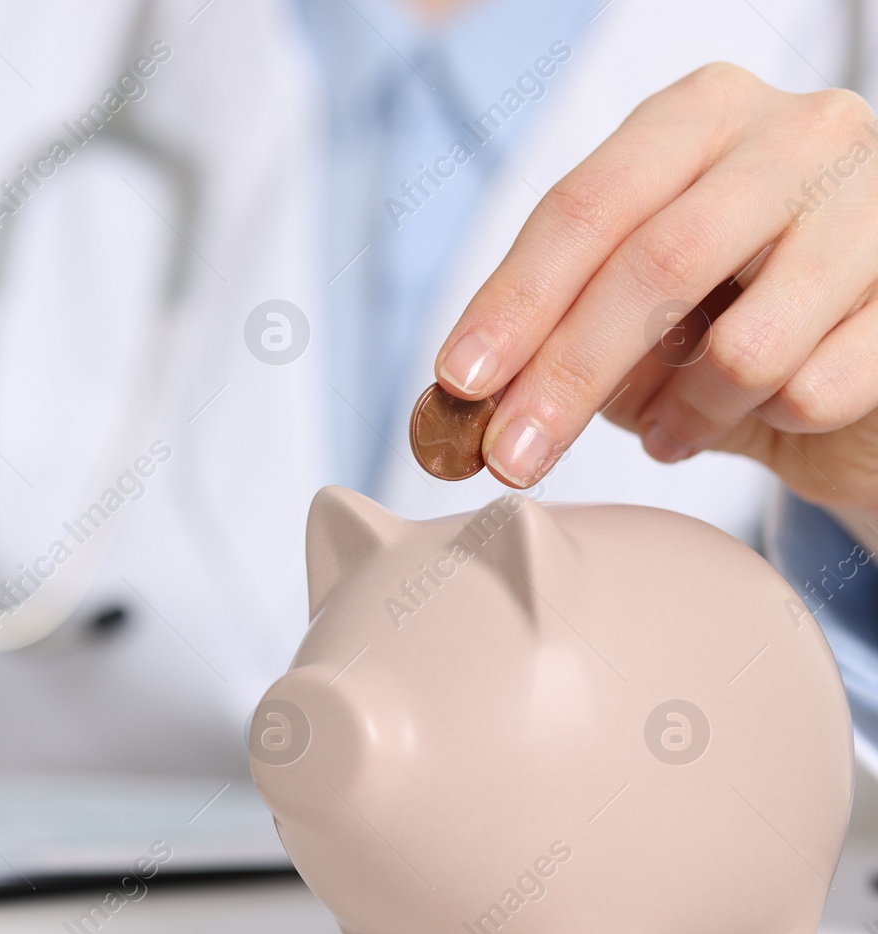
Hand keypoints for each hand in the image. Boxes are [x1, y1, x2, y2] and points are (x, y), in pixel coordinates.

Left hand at [433, 63, 877, 517]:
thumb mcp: (634, 304)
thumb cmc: (734, 312)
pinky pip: (817, 390)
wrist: (868, 361)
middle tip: (512, 456)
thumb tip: (464, 396)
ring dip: (682, 413)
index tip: (459, 380)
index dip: (514, 300)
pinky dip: (769, 423)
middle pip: (653, 264)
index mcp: (700, 116)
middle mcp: (797, 134)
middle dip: (566, 376)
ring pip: (745, 344)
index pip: (586, 206)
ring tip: (668, 428)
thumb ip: (558, 327)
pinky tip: (763, 414)